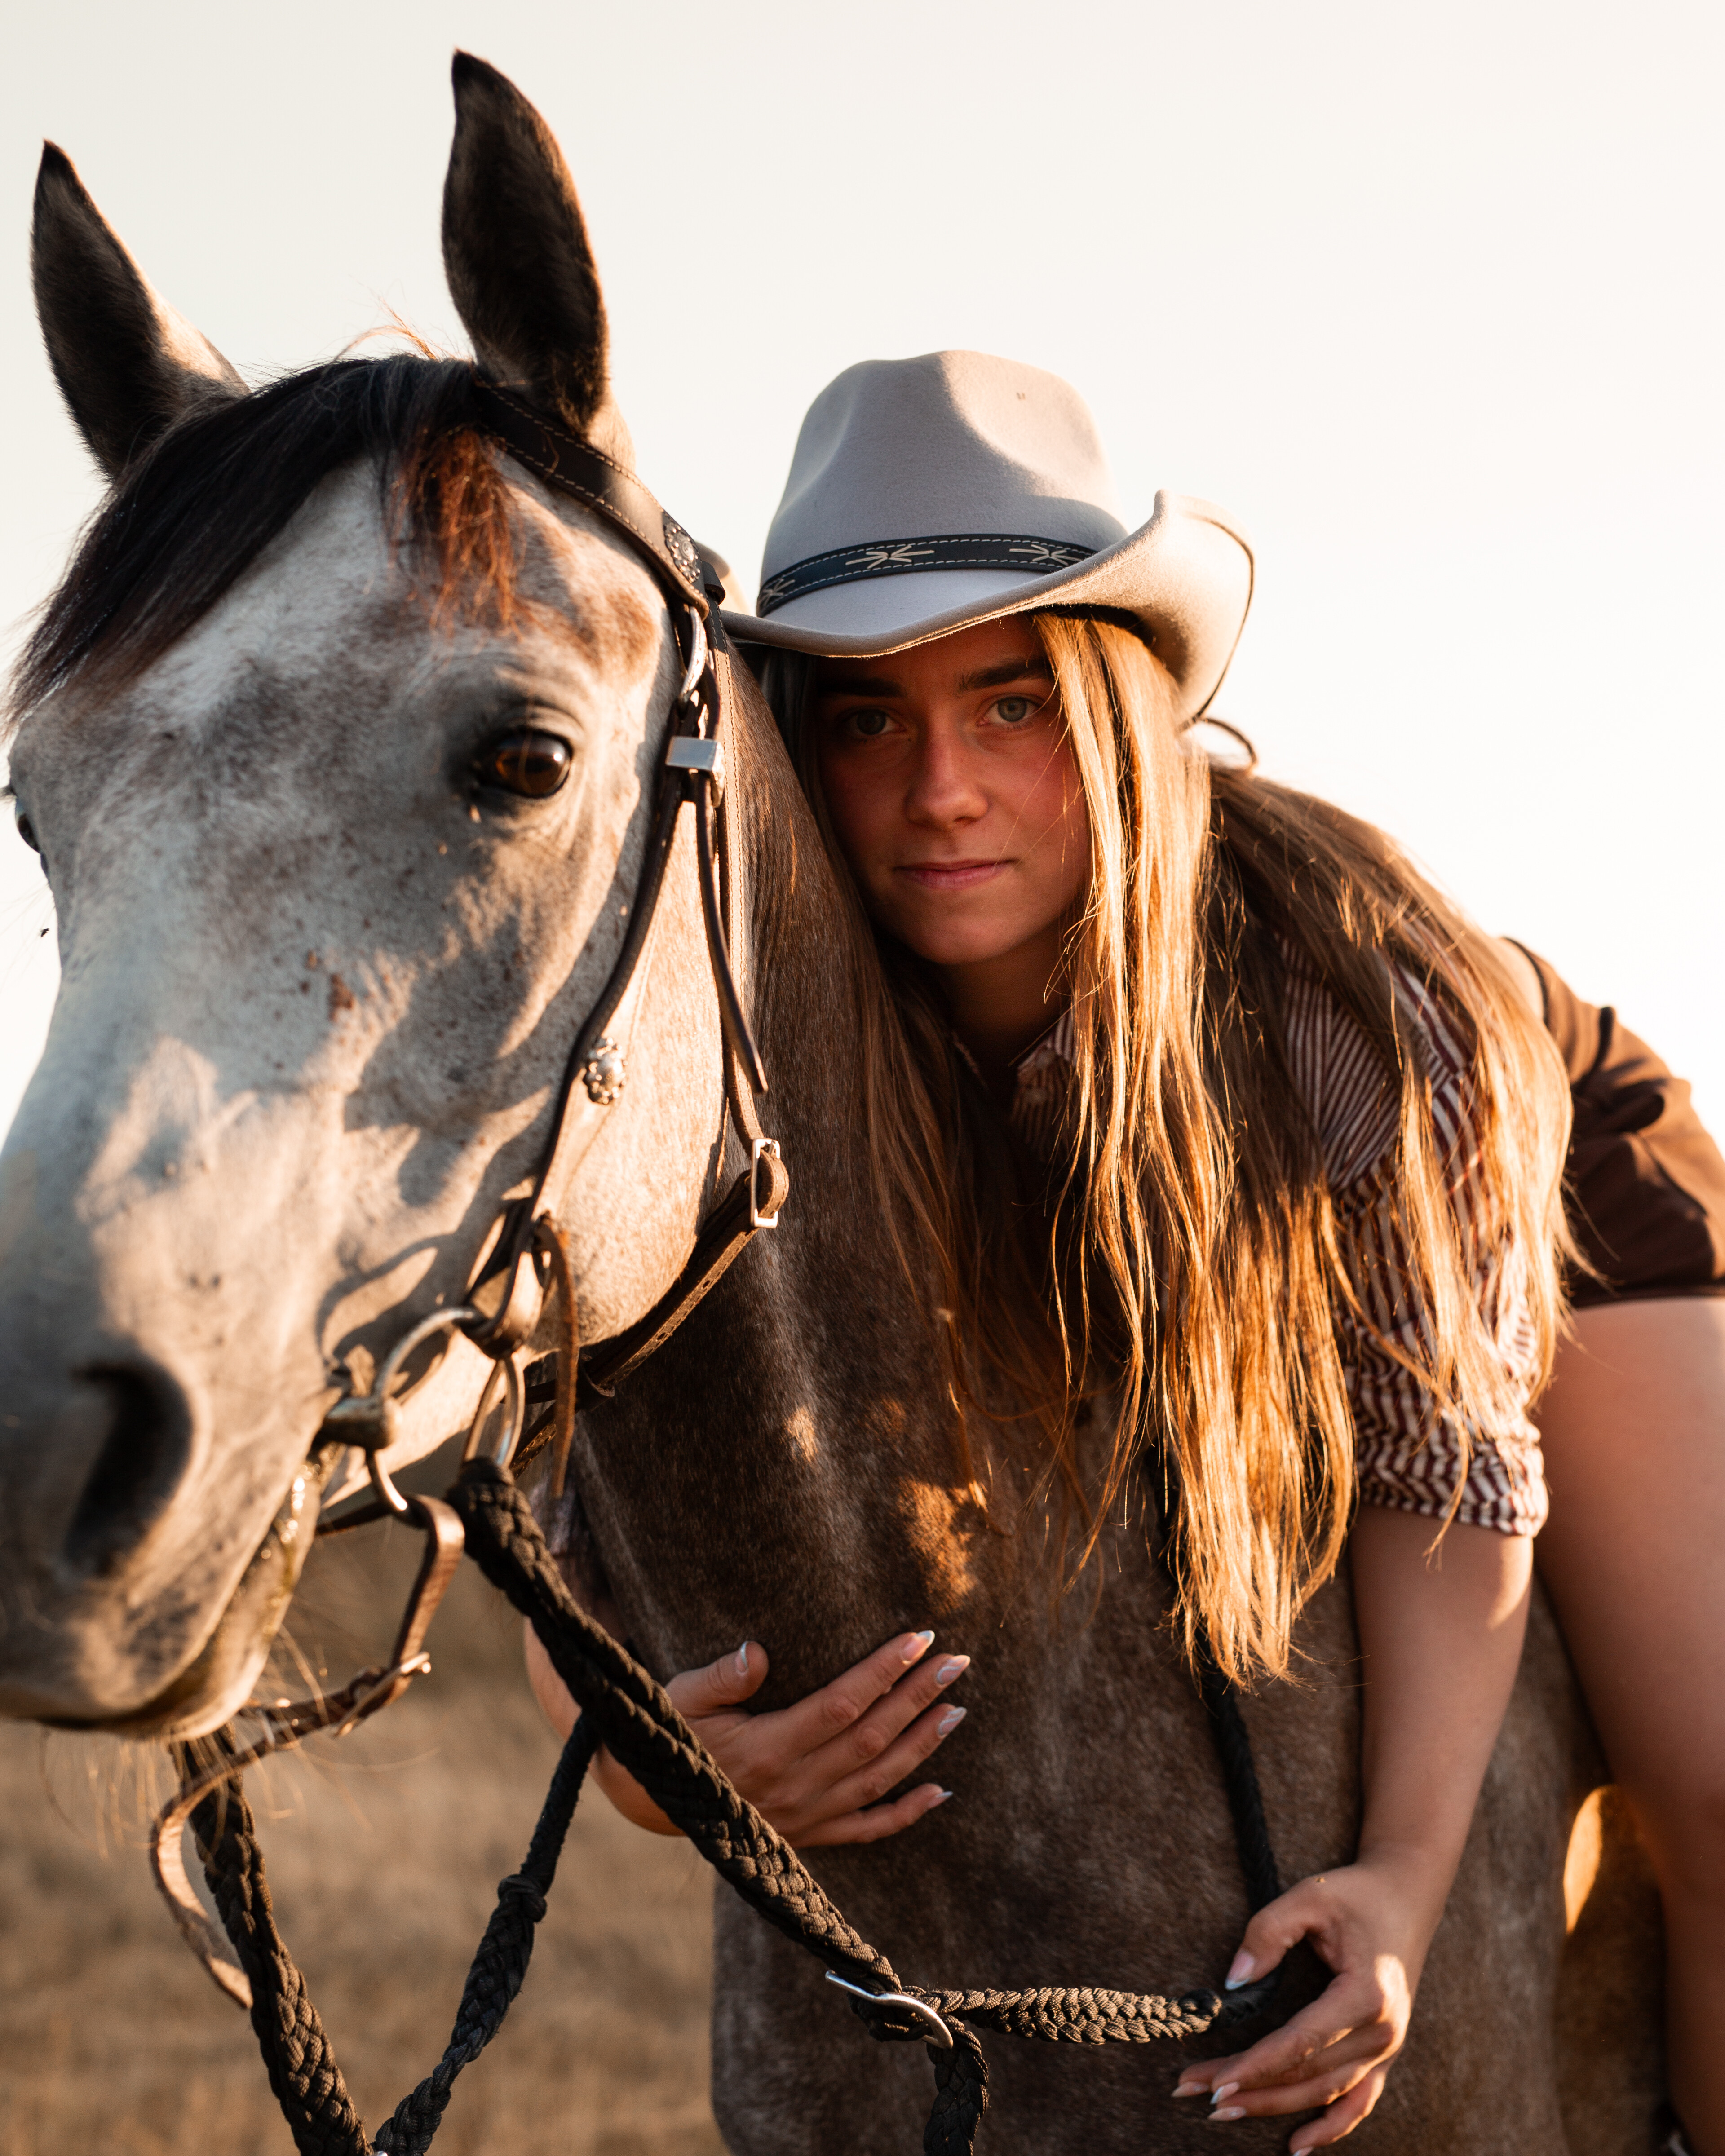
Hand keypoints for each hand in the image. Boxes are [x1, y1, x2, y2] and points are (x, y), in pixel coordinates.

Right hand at [525, 1620, 969, 1846]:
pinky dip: (906, 1814)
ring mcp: (804, 1817)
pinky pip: (866, 1830)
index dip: (883, 1672)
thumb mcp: (681, 1697)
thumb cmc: (670, 1731)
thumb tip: (757, 1652)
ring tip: (958, 1708)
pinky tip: (942, 1793)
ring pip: (878, 1780)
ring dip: (922, 1744)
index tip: (919, 1639)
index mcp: (765, 1749)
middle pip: (871, 1739)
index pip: (841, 1705)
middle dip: (918, 1697)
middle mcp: (792, 1788)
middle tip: (958, 1662)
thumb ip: (720, 1679)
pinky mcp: (808, 1836)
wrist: (649, 1797)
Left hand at [1168, 1857, 1440, 2147]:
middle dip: (1250, 2087)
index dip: (1256, 2065)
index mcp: (1366, 1995)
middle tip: (1197, 2093)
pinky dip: (1330, 2128)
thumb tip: (1232, 1980)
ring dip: (1274, 2107)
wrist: (1406, 1896)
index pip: (1301, 2043)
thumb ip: (1267, 1932)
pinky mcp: (1384, 2053)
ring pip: (1325, 2092)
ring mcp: (1387, 2049)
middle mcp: (1382, 2032)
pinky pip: (1359, 2102)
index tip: (1216, 2080)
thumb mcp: (1309, 1898)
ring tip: (1223, 2111)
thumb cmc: (1355, 1895)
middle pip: (1306, 2073)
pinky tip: (1297, 2146)